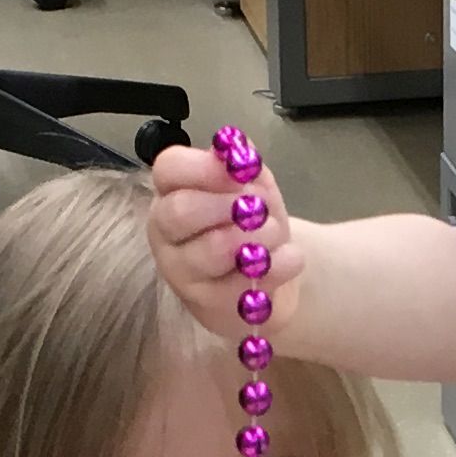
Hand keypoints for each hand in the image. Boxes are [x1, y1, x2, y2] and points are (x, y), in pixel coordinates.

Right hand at [147, 140, 297, 347]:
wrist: (271, 270)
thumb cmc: (251, 220)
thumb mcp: (252, 185)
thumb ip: (243, 166)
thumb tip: (238, 151)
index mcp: (172, 192)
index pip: (169, 169)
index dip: (204, 166)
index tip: (240, 172)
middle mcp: (165, 232)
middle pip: (180, 212)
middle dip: (228, 206)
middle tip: (258, 208)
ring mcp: (181, 272)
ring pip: (208, 252)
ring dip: (253, 239)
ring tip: (275, 234)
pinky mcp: (206, 304)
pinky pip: (236, 287)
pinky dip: (273, 268)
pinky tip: (289, 258)